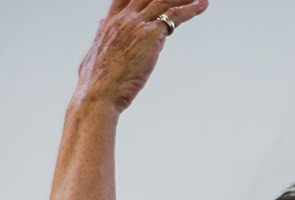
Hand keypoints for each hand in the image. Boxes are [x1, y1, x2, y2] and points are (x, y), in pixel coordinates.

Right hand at [74, 0, 208, 113]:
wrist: (97, 95)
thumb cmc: (94, 85)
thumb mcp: (94, 54)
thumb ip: (100, 36)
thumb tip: (101, 25)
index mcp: (110, 24)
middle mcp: (123, 20)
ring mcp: (136, 24)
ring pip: (163, 1)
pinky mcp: (150, 34)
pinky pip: (174, 16)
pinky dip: (190, 9)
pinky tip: (201, 5)